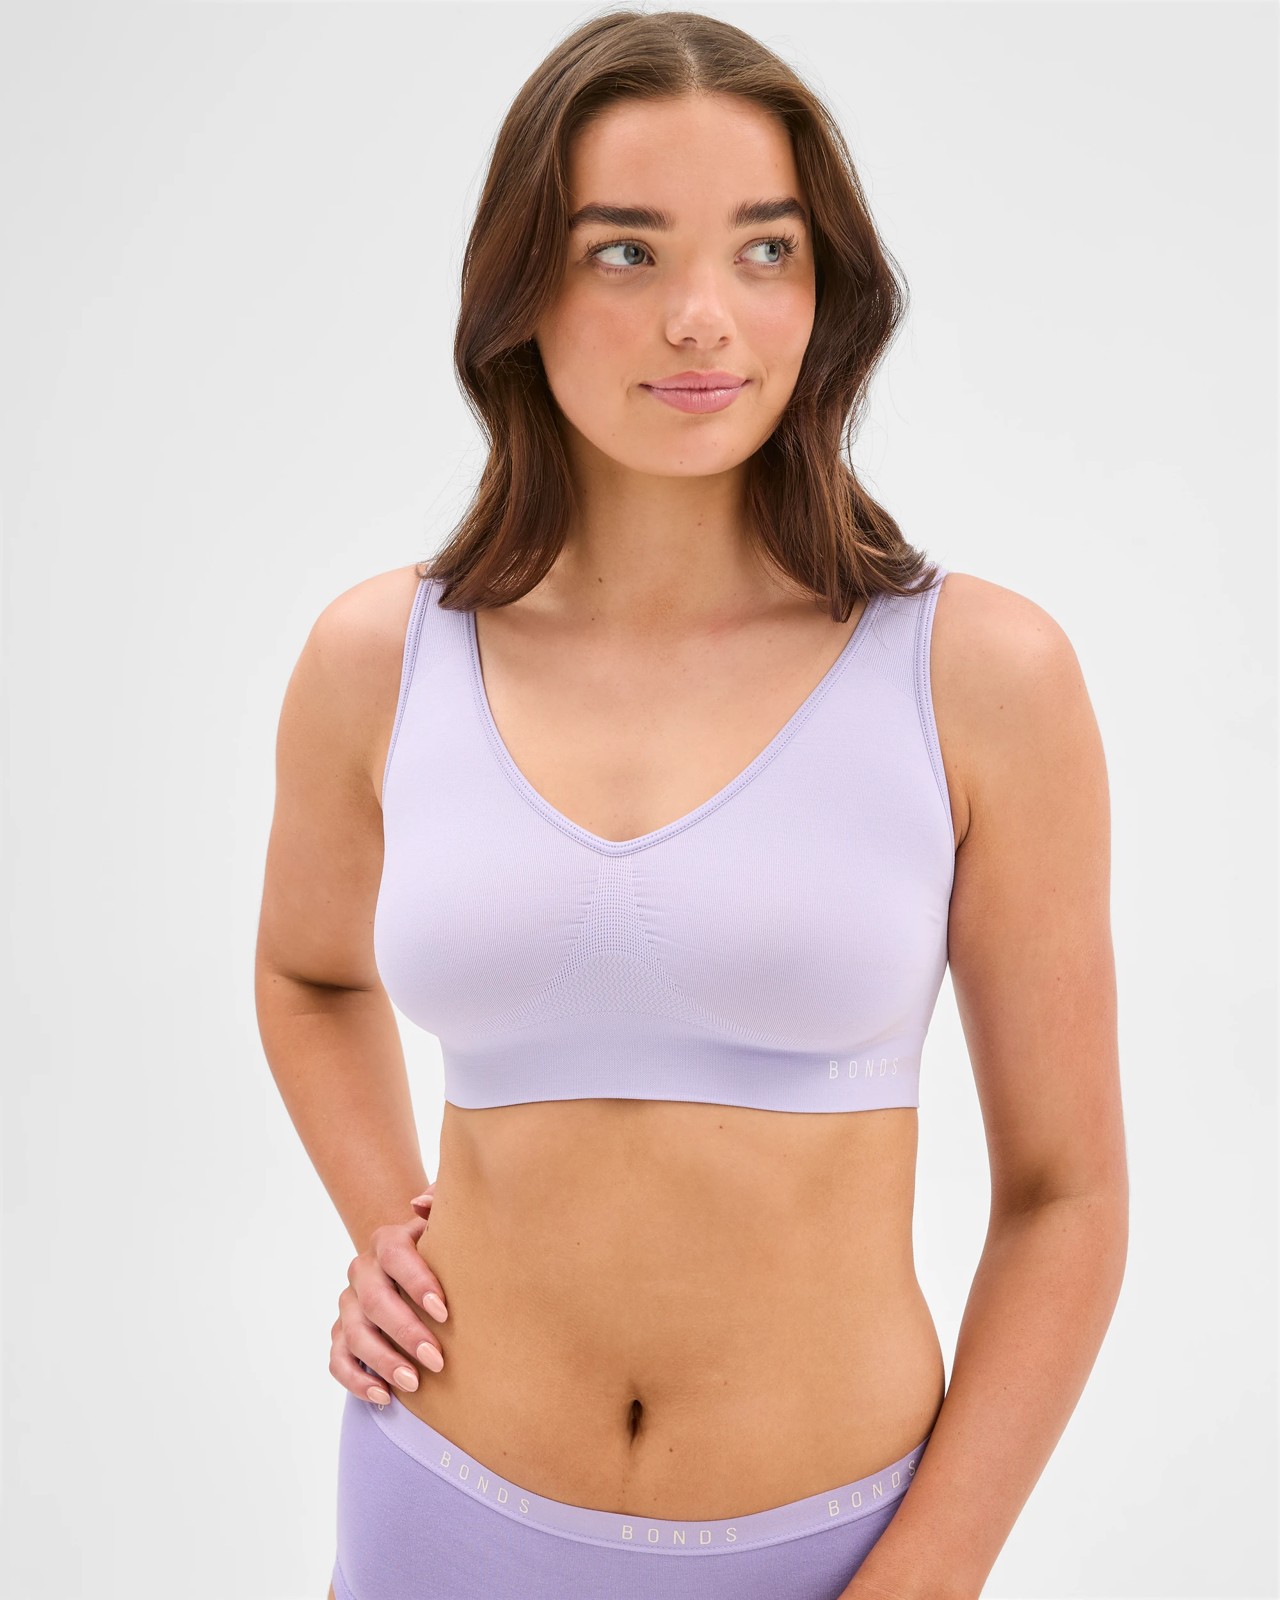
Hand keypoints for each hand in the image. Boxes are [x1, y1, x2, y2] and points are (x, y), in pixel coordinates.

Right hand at [329, 1182, 449, 1404]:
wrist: (409, 1266)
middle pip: (375, 1301)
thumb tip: (421, 1205)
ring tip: (414, 1384)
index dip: (417, 1283)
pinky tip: (383, 1397)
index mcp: (387, 1242)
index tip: (444, 1312)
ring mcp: (348, 1305)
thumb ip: (440, 1209)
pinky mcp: (340, 1335)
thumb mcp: (445, 1225)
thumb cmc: (439, 1250)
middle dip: (406, 1333)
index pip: (395, 1256)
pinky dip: (356, 1380)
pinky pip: (338, 1360)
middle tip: (437, 1359)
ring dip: (384, 1361)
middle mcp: (362, 1271)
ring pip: (355, 1334)